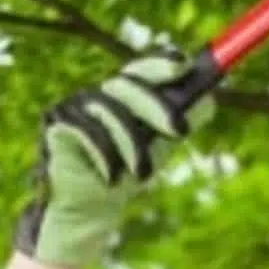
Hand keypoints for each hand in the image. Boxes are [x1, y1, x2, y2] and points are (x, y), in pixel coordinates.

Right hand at [14, 54, 216, 268]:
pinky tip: (111, 178)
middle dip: (157, 106)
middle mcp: (99, 92)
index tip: (184, 66)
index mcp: (124, 92)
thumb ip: (185, 117)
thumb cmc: (129, 169)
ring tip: (141, 174)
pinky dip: (104, 156)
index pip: (143, 67)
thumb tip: (211, 97)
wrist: (95, 206)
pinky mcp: (57, 125)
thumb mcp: (163, 143)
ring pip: (109, 109)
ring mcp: (75, 106)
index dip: (162, 63)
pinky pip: (85, 131)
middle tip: (181, 131)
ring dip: (131, 144)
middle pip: (127, 83)